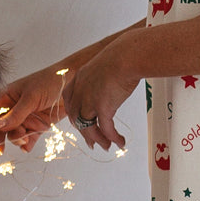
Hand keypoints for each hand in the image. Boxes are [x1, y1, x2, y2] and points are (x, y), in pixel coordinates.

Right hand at [0, 65, 70, 151]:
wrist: (76, 82)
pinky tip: (27, 146)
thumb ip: (14, 115)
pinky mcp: (37, 126)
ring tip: (24, 139)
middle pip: (0, 128)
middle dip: (0, 138)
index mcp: (6, 97)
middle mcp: (13, 109)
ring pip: (13, 135)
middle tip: (0, 149)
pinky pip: (28, 139)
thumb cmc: (52, 80)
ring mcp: (25, 118)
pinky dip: (27, 145)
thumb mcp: (31, 97)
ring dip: (17, 139)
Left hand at [62, 36, 138, 150]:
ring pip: (89, 128)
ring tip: (106, 146)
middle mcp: (79, 93)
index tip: (81, 125)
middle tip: (92, 142)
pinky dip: (113, 138)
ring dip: (98, 139)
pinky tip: (119, 142)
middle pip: (77, 119)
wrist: (129, 55)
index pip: (71, 105)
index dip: (76, 118)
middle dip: (86, 133)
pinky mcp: (102, 108)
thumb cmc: (121, 56)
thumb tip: (107, 86)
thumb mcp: (102, 67)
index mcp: (77, 81)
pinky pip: (106, 129)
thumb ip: (99, 80)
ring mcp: (89, 102)